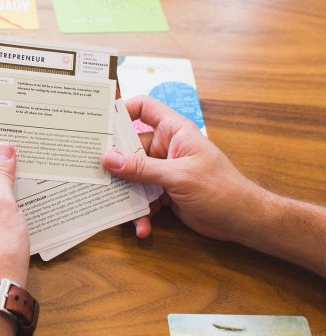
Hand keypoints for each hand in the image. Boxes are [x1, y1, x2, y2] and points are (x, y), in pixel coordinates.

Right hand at [102, 96, 262, 242]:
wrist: (244, 221)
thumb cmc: (221, 189)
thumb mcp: (178, 176)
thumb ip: (142, 168)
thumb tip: (108, 158)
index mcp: (174, 131)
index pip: (144, 108)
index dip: (122, 109)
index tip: (98, 121)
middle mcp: (165, 148)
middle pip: (129, 147)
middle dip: (113, 162)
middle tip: (91, 172)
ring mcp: (163, 171)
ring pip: (132, 176)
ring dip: (125, 194)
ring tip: (114, 207)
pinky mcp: (163, 192)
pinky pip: (141, 198)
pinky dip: (139, 213)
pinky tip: (142, 226)